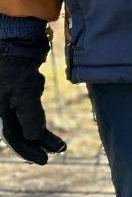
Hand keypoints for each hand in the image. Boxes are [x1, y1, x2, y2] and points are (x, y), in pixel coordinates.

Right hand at [0, 34, 67, 163]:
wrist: (16, 37)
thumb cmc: (16, 66)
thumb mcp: (23, 94)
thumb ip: (29, 116)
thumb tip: (33, 136)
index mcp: (0, 109)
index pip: (14, 136)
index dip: (29, 150)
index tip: (46, 159)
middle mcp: (3, 102)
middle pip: (23, 127)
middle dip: (41, 138)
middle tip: (61, 148)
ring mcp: (11, 92)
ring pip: (29, 111)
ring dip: (41, 114)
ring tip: (45, 99)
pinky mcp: (20, 80)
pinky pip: (31, 95)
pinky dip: (36, 92)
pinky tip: (34, 76)